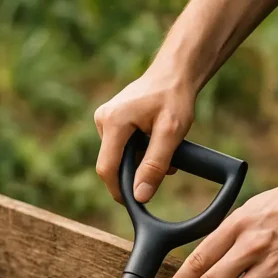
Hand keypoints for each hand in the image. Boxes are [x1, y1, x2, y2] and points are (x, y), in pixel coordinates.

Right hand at [94, 71, 196, 203]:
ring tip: (166, 151)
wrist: (175, 73)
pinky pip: (120, 148)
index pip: (107, 169)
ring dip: (140, 163)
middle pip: (112, 164)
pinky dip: (138, 152)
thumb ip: (154, 166)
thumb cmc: (174, 98)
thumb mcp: (171, 134)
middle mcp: (103, 120)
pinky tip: (156, 143)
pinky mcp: (110, 121)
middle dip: (135, 174)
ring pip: (118, 157)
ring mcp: (105, 120)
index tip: (138, 203)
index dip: (120, 191)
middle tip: (165, 169)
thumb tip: (140, 196)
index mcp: (113, 122)